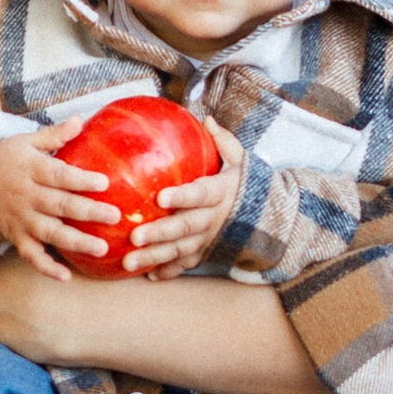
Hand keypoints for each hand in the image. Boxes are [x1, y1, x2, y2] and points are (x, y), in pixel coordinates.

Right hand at [0, 121, 120, 278]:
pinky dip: (47, 267)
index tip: (104, 182)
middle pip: (59, 205)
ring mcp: (21, 219)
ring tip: (101, 248)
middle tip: (114, 215)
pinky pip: (31, 255)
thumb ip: (54, 136)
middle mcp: (26, 196)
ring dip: (75, 242)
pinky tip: (66, 276)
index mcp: (31, 170)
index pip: (58, 175)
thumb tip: (79, 121)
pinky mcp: (16, 237)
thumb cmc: (10, 159)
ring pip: (49, 233)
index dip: (80, 179)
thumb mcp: (27, 142)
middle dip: (87, 211)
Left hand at [125, 118, 245, 274]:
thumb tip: (206, 118)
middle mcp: (212, 218)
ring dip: (154, 257)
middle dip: (160, 234)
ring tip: (128, 262)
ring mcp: (206, 239)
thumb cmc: (240, 182)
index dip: (182, 197)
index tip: (161, 197)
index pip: (200, 194)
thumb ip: (223, 140)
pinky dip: (169, 271)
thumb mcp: (239, 159)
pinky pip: (185, 264)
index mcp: (218, 193)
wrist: (263, 216)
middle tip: (134, 237)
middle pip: (184, 227)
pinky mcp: (203, 252)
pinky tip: (148, 276)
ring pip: (179, 250)